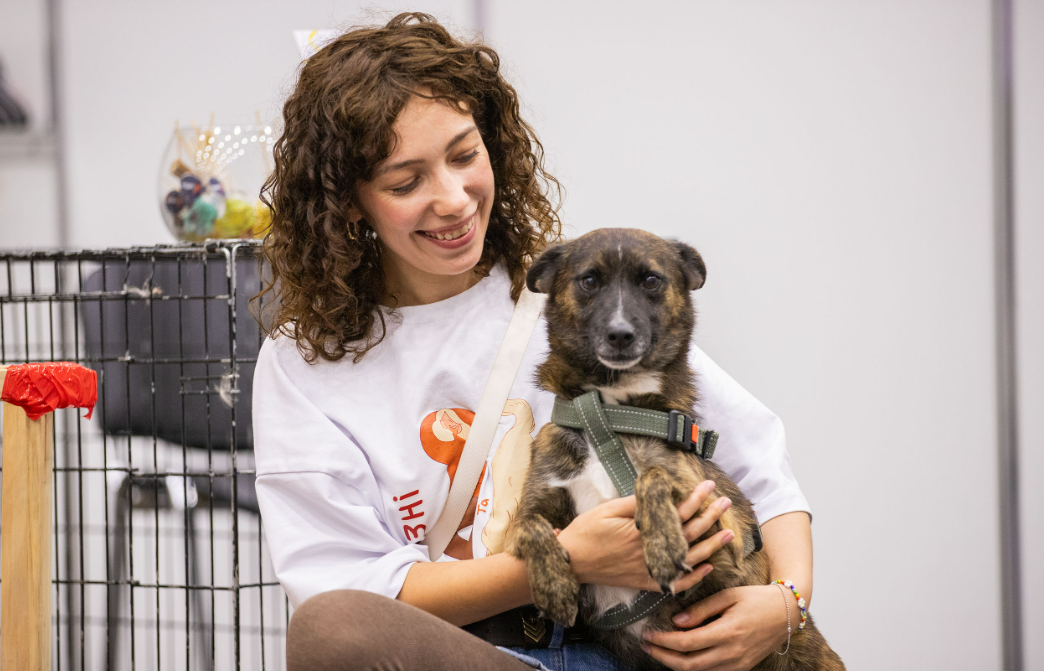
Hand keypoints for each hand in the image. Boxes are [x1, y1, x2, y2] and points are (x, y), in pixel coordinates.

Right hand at [556, 481, 734, 592]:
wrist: (571, 562)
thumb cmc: (586, 532)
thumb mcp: (607, 510)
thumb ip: (634, 504)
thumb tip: (657, 494)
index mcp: (641, 530)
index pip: (676, 511)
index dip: (695, 497)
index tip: (709, 485)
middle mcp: (649, 550)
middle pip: (687, 532)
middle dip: (709, 515)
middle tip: (725, 502)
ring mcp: (649, 568)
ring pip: (687, 557)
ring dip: (710, 544)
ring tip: (728, 532)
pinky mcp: (645, 581)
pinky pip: (675, 581)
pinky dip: (693, 576)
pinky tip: (707, 566)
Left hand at [641, 585, 789, 670]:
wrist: (786, 612)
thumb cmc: (756, 598)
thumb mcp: (729, 595)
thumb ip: (702, 609)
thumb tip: (677, 621)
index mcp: (728, 632)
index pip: (687, 643)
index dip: (663, 641)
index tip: (648, 633)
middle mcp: (733, 652)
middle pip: (689, 664)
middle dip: (663, 656)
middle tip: (646, 644)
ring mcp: (738, 664)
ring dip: (675, 665)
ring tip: (659, 651)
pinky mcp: (741, 668)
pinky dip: (693, 668)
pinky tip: (681, 657)